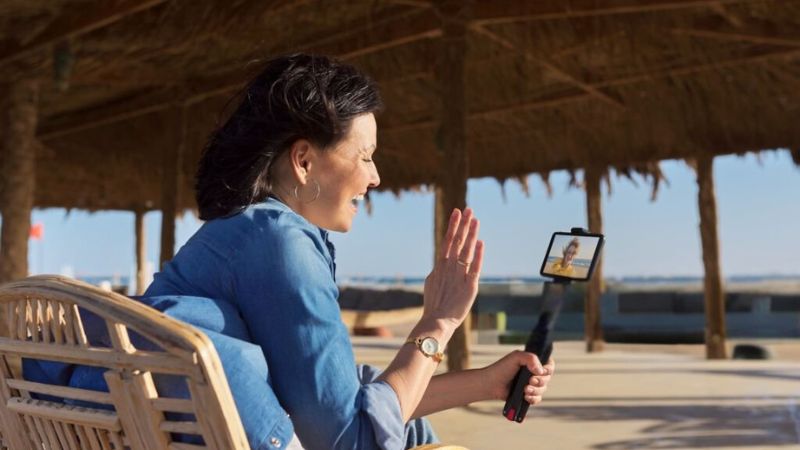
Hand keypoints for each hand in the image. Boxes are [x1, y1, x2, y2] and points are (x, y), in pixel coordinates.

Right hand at [422, 208, 483, 328]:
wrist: (436, 321)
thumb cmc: (434, 306)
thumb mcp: (432, 284)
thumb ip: (438, 272)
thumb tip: (441, 263)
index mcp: (440, 266)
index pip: (448, 240)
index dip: (453, 226)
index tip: (456, 212)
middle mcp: (449, 267)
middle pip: (457, 241)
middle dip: (463, 224)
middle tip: (468, 210)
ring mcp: (459, 276)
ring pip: (466, 250)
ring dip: (471, 234)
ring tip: (475, 220)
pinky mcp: (469, 286)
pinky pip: (475, 267)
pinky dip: (478, 255)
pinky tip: (481, 243)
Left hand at [482, 350, 554, 404]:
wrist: (491, 384)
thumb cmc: (502, 368)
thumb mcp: (516, 357)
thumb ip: (530, 358)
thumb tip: (541, 371)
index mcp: (533, 363)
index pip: (549, 365)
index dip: (548, 369)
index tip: (541, 372)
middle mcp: (533, 374)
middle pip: (547, 379)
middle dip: (540, 381)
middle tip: (530, 381)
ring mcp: (531, 385)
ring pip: (543, 390)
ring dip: (535, 390)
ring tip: (525, 390)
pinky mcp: (527, 395)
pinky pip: (537, 399)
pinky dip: (533, 399)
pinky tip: (525, 397)